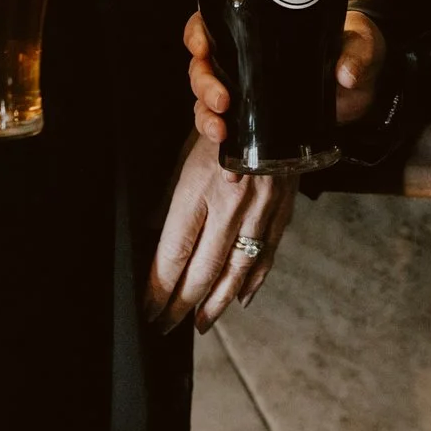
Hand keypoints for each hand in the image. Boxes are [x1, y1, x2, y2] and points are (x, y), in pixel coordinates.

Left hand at [146, 133, 294, 332]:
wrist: (280, 106)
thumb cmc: (226, 124)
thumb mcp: (187, 152)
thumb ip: (169, 196)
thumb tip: (152, 231)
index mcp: (198, 190)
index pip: (174, 253)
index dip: (159, 287)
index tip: (148, 307)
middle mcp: (229, 207)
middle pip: (202, 270)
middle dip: (181, 303)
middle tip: (165, 324)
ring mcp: (259, 213)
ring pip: (235, 272)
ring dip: (215, 303)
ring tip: (200, 323)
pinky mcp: (282, 213)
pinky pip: (266, 256)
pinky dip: (252, 282)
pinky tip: (240, 299)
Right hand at [183, 9, 384, 145]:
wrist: (366, 84)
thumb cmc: (355, 50)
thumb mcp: (360, 44)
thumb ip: (356, 54)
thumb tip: (345, 75)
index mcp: (260, 29)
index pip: (213, 24)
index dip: (197, 34)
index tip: (202, 48)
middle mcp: (245, 60)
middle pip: (204, 68)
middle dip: (204, 86)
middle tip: (221, 102)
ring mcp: (248, 92)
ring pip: (208, 102)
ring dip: (206, 119)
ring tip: (220, 134)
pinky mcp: (259, 121)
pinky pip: (231, 134)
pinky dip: (225, 153)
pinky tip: (229, 169)